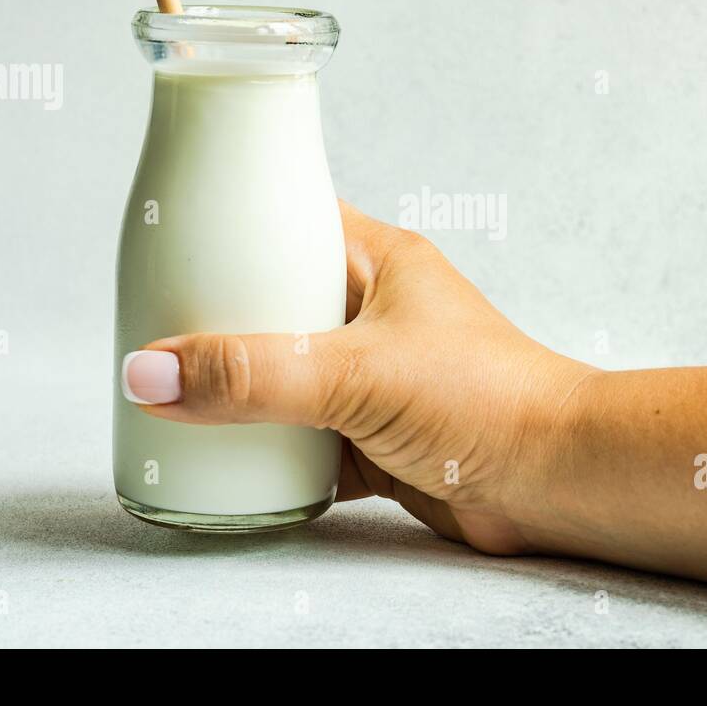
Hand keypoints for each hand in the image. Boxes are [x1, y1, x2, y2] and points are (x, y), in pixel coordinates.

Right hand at [127, 201, 597, 553]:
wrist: (555, 482)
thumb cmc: (486, 399)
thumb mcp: (357, 373)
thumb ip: (255, 375)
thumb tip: (151, 373)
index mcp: (376, 263)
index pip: (289, 223)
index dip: (228, 229)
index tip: (164, 242)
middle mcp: (371, 315)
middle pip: (272, 307)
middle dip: (216, 324)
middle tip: (150, 332)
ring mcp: (370, 378)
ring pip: (282, 376)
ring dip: (237, 391)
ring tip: (170, 396)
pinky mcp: (371, 438)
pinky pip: (299, 438)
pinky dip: (264, 450)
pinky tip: (221, 457)